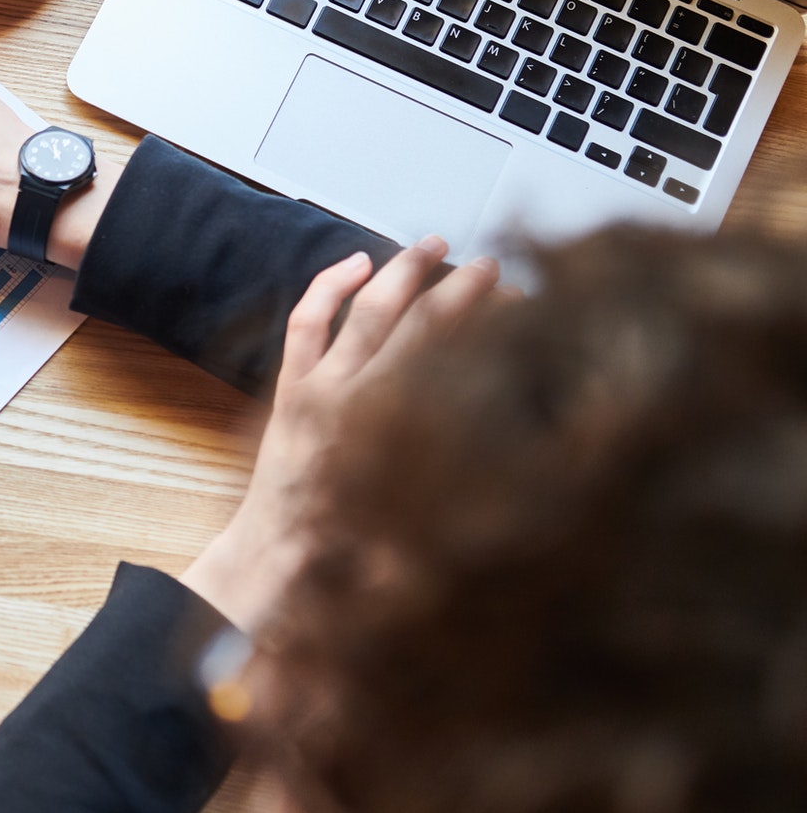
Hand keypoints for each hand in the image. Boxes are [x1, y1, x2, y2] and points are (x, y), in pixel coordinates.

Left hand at [179, 237, 501, 630]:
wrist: (276, 569)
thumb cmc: (352, 559)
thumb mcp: (427, 534)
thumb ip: (471, 493)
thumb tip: (536, 469)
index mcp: (397, 435)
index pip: (458, 357)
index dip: (494, 324)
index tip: (526, 306)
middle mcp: (361, 402)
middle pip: (422, 324)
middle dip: (461, 288)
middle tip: (493, 265)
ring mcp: (321, 389)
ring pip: (368, 309)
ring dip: (403, 271)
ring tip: (435, 244)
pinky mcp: (291, 391)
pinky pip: (307, 322)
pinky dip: (329, 285)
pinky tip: (356, 262)